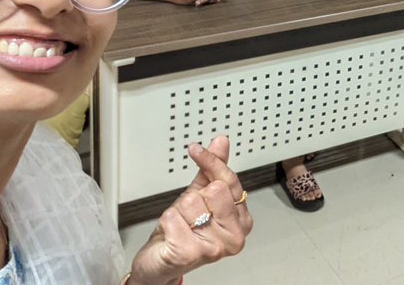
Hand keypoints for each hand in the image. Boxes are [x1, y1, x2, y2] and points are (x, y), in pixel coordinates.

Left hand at [128, 137, 251, 284]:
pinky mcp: (191, 254)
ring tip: (182, 226)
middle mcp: (235, 235)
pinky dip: (166, 221)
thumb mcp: (199, 194)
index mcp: (242, 219)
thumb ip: (213, 169)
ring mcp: (215, 247)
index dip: (211, 162)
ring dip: (179, 211)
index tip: (196, 150)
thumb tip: (221, 141)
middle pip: (214, 190)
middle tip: (190, 214)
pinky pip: (173, 217)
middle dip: (194, 197)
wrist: (161, 263)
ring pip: (192, 202)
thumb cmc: (183, 231)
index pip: (229, 179)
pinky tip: (172, 234)